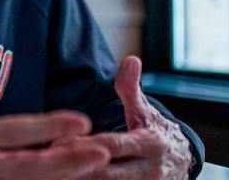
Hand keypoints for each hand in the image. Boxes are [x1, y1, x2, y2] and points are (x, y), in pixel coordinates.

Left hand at [54, 56, 191, 179]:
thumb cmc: (155, 134)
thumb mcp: (145, 111)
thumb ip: (131, 89)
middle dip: (75, 169)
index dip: (85, 145)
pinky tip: (61, 178)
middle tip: (46, 160)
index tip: (58, 142)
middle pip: (106, 174)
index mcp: (149, 144)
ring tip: (48, 172)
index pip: (113, 144)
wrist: (182, 163)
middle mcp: (148, 171)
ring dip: (76, 179)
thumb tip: (130, 60)